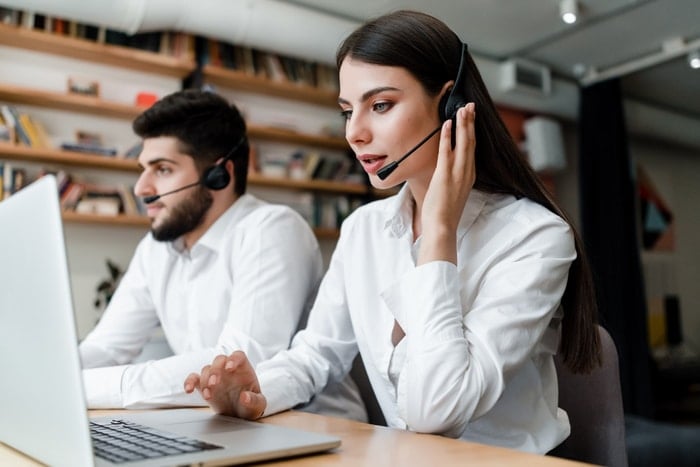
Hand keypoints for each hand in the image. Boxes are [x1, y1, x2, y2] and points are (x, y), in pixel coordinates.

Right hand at [184, 351, 266, 418]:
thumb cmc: (252, 405)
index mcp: (243, 369)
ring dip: (205, 379)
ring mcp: (216, 376)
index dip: (233, 359)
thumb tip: (245, 397)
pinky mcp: (205, 386)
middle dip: (215, 370)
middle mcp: (228, 369)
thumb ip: (254, 401)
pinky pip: (194, 379)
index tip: (229, 368)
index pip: (238, 356)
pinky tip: (188, 389)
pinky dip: (189, 381)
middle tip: (214, 383)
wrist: (241, 414)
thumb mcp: (259, 404)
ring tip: (209, 395)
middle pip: (219, 360)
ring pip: (207, 369)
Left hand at [418, 103, 475, 264]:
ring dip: (463, 124)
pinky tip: (447, 123)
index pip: (472, 149)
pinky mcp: (445, 174)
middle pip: (471, 141)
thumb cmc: (444, 212)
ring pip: (463, 142)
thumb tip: (447, 172)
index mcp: (469, 175)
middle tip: (470, 105)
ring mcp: (457, 172)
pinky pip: (447, 150)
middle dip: (471, 122)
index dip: (472, 131)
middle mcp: (466, 171)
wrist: (442, 225)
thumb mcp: (453, 192)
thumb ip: (453, 179)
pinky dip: (448, 136)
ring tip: (463, 108)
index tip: (471, 118)